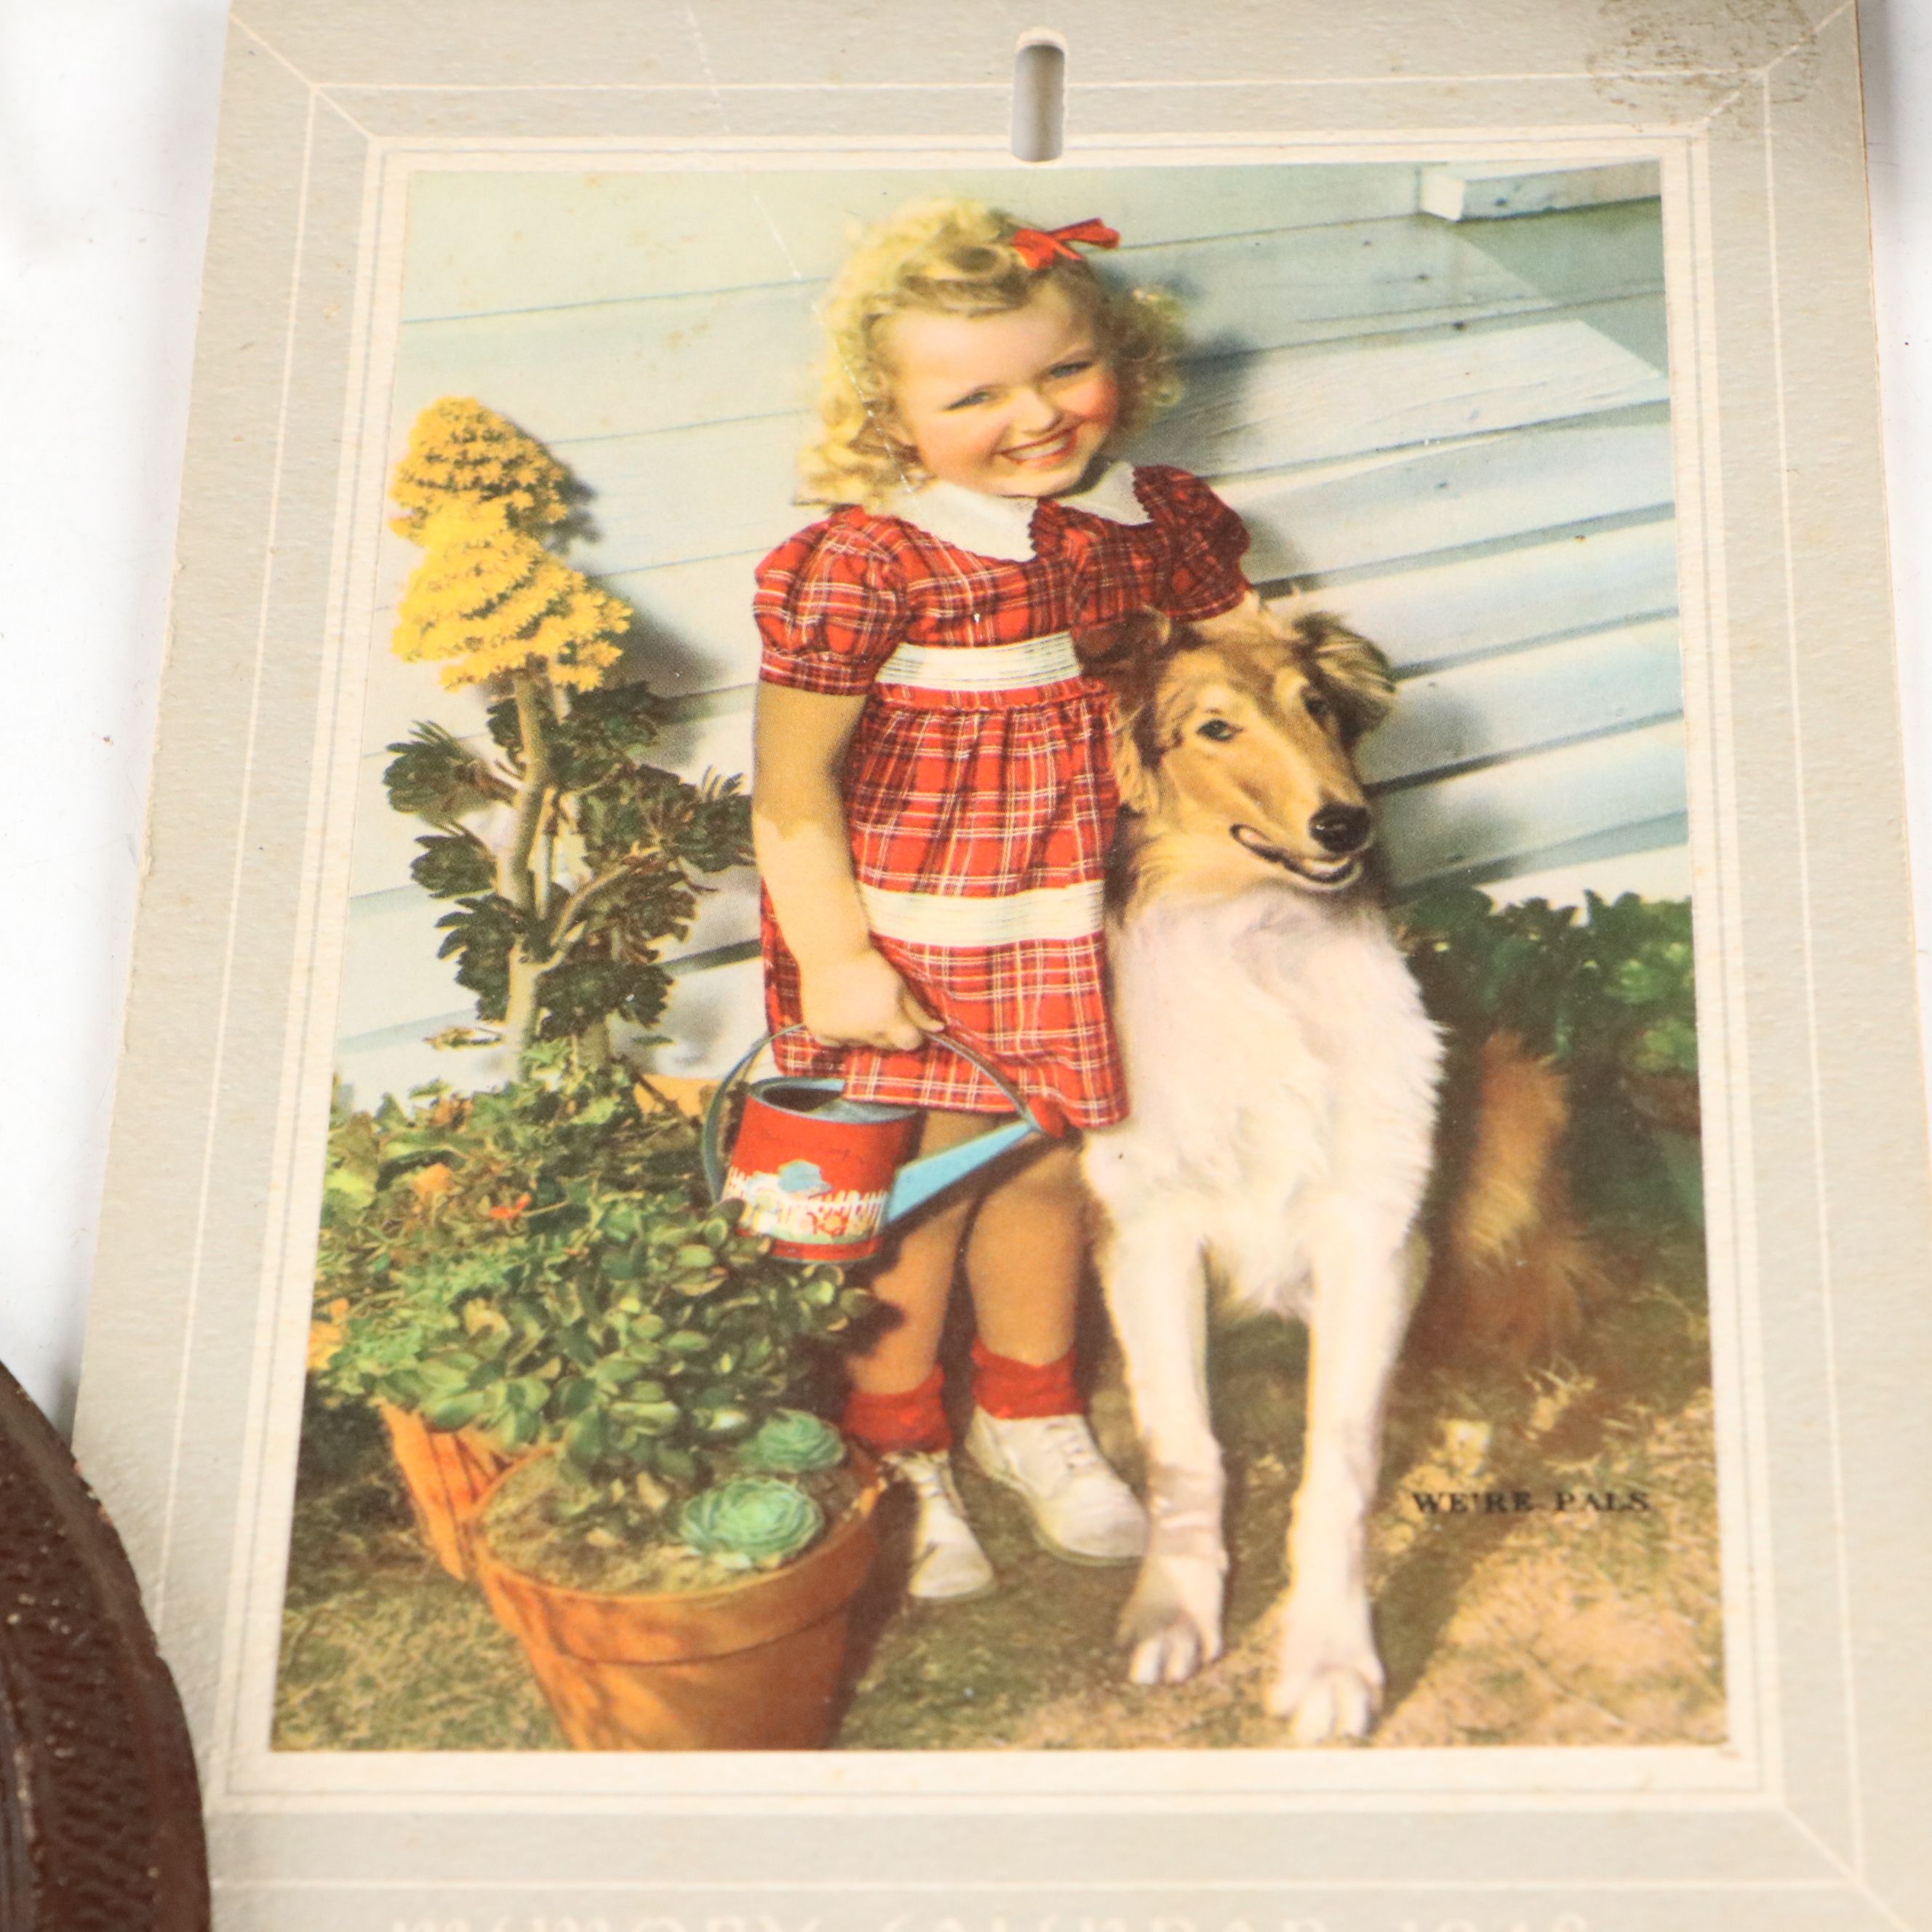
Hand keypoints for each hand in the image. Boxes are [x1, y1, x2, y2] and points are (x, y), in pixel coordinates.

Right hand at [799, 947, 945, 1050]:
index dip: (912, 1034)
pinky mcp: (819, 1030)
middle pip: (886, 1046)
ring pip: (860, 1044)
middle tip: (880, 1008)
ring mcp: (840, 1034)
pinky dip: (839, 1034)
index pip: (910, 1043)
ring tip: (857, 1006)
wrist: (830, 951)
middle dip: (888, 1032)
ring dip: (862, 1033)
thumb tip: (939, 1029)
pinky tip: (841, 1014)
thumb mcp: (900, 986)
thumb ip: (919, 1012)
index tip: (907, 1022)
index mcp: (887, 1020)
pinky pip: (835, 1043)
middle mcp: (864, 1032)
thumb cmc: (870, 965)